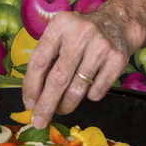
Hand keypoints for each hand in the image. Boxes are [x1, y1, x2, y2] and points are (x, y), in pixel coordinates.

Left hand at [21, 8, 131, 127]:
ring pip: (78, 89)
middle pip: (58, 78)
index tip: (29, 104)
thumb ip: (47, 59)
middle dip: (46, 105)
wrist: (117, 23)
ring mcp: (101, 46)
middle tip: (40, 121)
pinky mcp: (117, 59)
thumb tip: (33, 97)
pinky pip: (97, 91)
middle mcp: (81, 33)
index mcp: (61, 24)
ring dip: (66, 105)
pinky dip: (89, 96)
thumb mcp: (60, 35)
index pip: (39, 60)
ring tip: (62, 108)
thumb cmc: (80, 34)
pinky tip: (88, 87)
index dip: (31, 86)